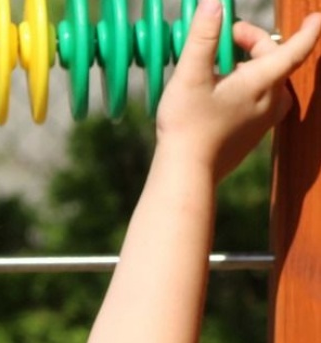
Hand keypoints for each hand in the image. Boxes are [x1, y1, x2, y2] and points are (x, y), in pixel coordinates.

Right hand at [155, 0, 320, 181]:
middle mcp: (270, 101)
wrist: (187, 173)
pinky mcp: (249, 137)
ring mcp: (261, 122)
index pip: (295, 50)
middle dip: (251, 43)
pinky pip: (254, 103)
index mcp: (262, 82)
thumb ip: (203, 37)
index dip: (308, 31)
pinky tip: (214, 95)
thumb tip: (215, 4)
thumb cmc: (188, 124)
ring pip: (265, 82)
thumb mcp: (191, 74)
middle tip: (222, 39)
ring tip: (215, 69)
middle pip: (273, 62)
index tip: (316, 17)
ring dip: (246, 67)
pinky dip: (241, 89)